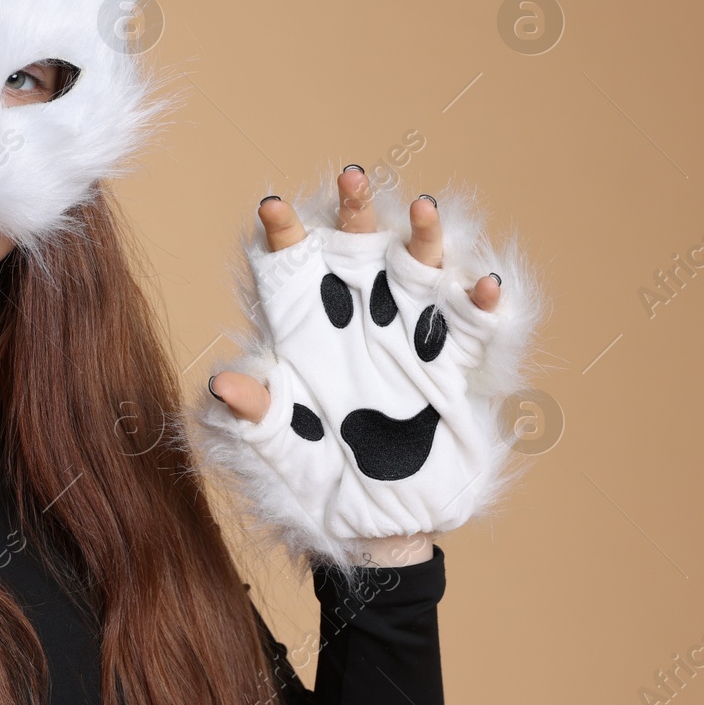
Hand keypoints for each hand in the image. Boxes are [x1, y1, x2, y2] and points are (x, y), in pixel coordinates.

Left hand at [199, 164, 531, 563]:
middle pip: (352, 250)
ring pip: (414, 271)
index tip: (272, 209)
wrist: (375, 528)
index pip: (287, 270)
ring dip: (422, 238)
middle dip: (353, 211)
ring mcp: (403, 340)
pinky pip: (467, 327)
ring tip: (423, 208)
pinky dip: (478, 305)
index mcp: (301, 332)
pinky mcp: (449, 369)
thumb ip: (256, 416)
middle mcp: (352, 323)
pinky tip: (482, 285)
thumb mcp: (278, 451)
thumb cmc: (314, 482)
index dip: (281, 235)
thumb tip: (222, 384)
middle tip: (351, 176)